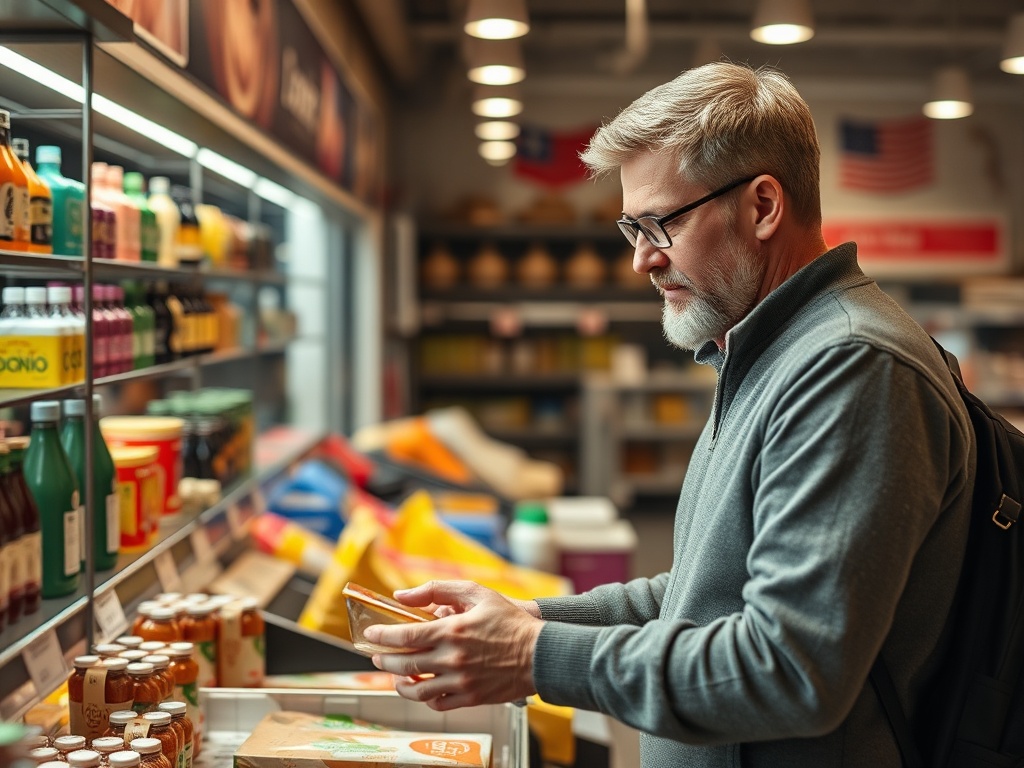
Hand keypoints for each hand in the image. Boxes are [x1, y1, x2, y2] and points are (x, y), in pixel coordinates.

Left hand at [364, 580, 543, 710]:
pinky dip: (425, 697)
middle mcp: (452, 658)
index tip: (371, 636)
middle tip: (377, 657)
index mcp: (452, 630)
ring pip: (417, 689)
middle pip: (404, 664)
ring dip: (400, 684)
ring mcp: (460, 681)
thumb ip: (437, 589)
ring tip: (396, 676)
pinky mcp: (470, 697)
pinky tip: (423, 688)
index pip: (404, 636)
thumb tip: (403, 595)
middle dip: (384, 660)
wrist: (540, 654)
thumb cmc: (510, 621)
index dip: (382, 637)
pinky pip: (438, 703)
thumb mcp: (477, 593)